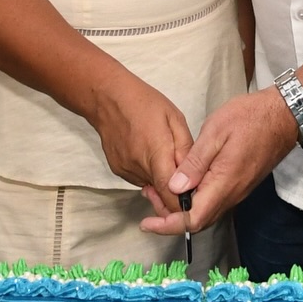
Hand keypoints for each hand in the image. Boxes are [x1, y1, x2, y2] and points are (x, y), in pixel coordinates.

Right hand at [89, 72, 194, 202]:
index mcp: (156, 154)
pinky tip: (148, 154)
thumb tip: (194, 174)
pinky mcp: (118, 170)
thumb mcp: (175, 119)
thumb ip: (186, 149)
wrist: (108, 98)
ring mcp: (126, 170)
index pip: (170, 194)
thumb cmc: (144, 103)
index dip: (183, 204)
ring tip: (163, 155)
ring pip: (151, 187)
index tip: (194, 199)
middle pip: (161, 194)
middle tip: (184, 174)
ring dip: (161, 180)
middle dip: (175, 190)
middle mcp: (139, 167)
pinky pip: (140, 179)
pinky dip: (148, 173)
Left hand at [140, 88, 296, 235]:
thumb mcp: (216, 133)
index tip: (147, 222)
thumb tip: (173, 187)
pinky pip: (214, 201)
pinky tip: (183, 183)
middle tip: (149, 197)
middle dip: (170, 218)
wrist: (284, 116)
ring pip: (206, 212)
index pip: (193, 220)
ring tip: (159, 190)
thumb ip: (194, 162)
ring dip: (181, 209)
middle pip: (198, 221)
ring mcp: (238, 191)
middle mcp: (232, 194)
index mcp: (224, 183)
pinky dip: (194, 200)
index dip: (168, 225)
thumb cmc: (250, 118)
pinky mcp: (240, 184)